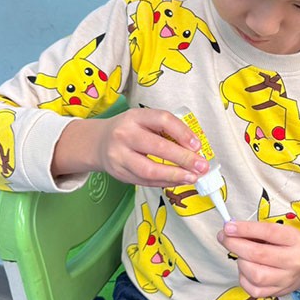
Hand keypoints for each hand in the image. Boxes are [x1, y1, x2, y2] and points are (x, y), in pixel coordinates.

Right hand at [52, 107, 209, 186]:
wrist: (98, 142)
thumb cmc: (129, 130)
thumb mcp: (144, 121)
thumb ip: (166, 130)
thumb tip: (195, 149)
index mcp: (134, 117)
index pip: (162, 120)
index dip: (182, 132)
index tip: (197, 145)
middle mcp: (124, 135)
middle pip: (157, 147)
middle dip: (183, 158)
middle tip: (201, 166)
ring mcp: (119, 156)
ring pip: (149, 170)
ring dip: (174, 175)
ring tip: (192, 177)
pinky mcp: (119, 174)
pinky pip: (145, 181)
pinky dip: (165, 183)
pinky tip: (177, 181)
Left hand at [216, 220, 299, 298]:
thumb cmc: (287, 246)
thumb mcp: (279, 232)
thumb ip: (256, 230)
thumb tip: (230, 230)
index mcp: (294, 240)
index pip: (268, 232)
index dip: (245, 229)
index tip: (228, 226)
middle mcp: (292, 261)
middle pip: (258, 254)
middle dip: (235, 244)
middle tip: (224, 238)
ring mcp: (285, 279)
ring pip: (255, 274)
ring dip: (241, 263)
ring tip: (241, 256)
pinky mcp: (276, 292)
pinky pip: (253, 289)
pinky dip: (243, 278)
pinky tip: (246, 270)